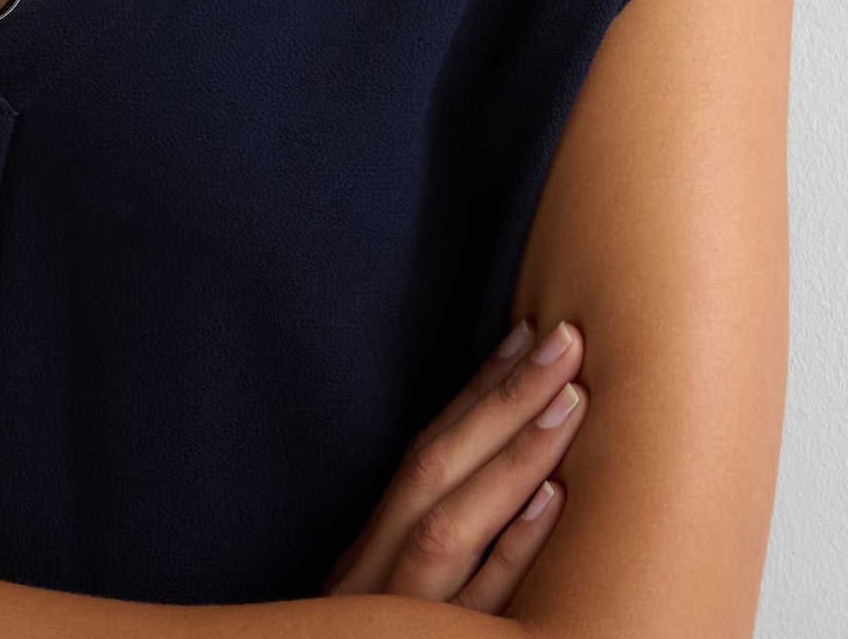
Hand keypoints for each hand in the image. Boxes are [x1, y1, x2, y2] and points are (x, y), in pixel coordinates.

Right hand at [318, 316, 587, 613]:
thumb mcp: (379, 598)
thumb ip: (419, 550)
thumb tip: (487, 470)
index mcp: (371, 550)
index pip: (426, 452)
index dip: (477, 391)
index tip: (527, 333)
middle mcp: (378, 571)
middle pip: (436, 470)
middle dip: (504, 400)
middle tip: (566, 341)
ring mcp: (408, 615)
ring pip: (451, 526)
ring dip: (513, 457)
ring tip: (572, 399)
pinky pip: (480, 605)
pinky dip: (512, 550)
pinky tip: (553, 499)